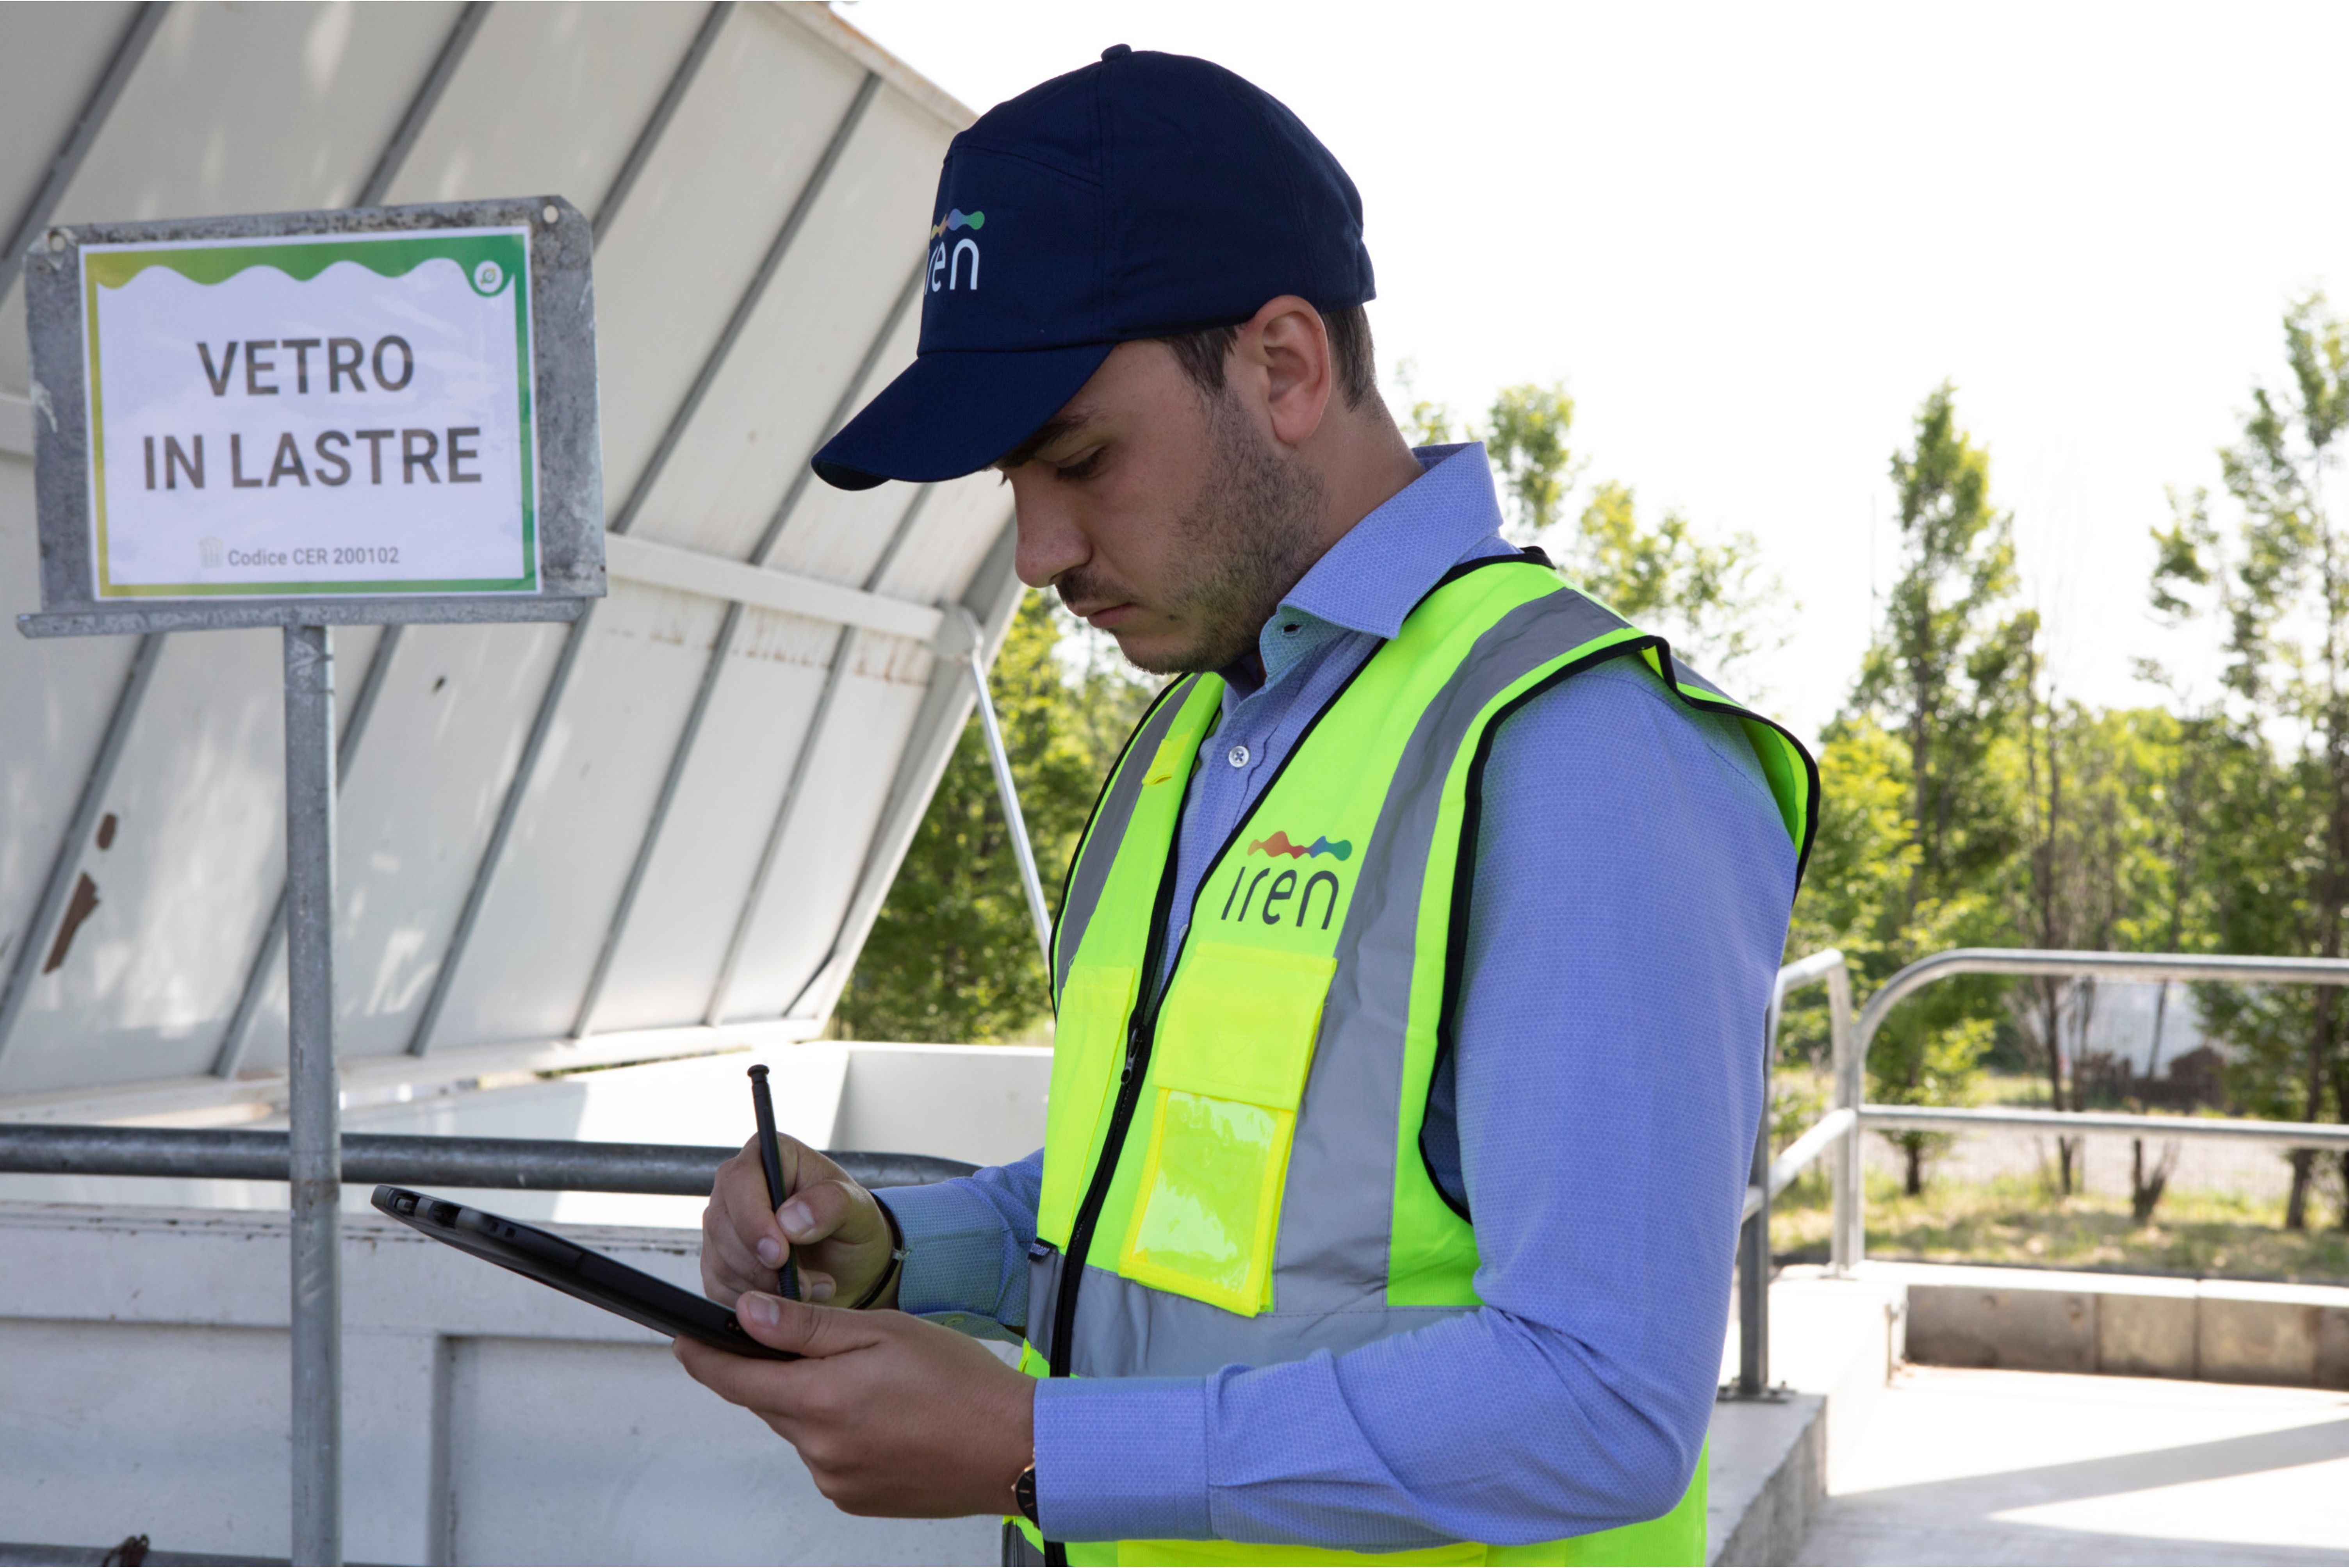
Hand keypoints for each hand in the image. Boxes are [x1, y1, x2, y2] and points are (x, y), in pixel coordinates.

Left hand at [673, 1292, 1035, 1516]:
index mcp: (821, 1400)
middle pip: (770, 1401)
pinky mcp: (855, 1499)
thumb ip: (808, 1326)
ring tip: (877, 1383)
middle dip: (783, 1371)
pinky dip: (841, 1432)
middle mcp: (819, 1448)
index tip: (683, 1340)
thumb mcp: (883, 1330)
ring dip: (819, 1401)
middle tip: (830, 1347)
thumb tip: (746, 1315)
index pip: (734, 1380)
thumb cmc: (960, 1383)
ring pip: (801, 1428)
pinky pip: (827, 1456)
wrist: (1013, 1448)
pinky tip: (885, 1417)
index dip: (703, 1357)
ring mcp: (836, 1480)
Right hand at [701, 1135, 897, 1308]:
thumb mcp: (859, 1210)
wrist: (849, 1265)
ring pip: (721, 1261)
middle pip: (723, 1225)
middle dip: (763, 1264)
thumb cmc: (852, 1227)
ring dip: (766, 1287)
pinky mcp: (718, 1264)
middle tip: (805, 1283)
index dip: (753, 1219)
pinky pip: (720, 1289)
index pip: (740, 1181)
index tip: (779, 1254)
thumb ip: (831, 1204)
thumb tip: (790, 1218)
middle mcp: (737, 1188)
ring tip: (811, 1288)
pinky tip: (788, 1298)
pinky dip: (756, 1301)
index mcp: (768, 1157)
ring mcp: (723, 1227)